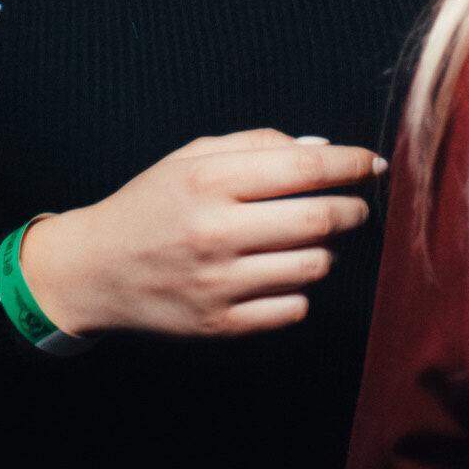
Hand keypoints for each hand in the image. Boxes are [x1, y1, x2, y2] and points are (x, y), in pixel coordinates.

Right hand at [21, 129, 383, 338]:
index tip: (372, 163)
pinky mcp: (220, 324)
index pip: (303, 168)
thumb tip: (324, 149)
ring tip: (310, 240)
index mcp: (207, 180)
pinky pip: (293, 308)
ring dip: (326, 250)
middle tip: (358, 206)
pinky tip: (279, 274)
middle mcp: (214, 231)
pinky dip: (299, 290)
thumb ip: (256, 145)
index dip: (351, 164)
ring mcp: (218, 283)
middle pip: (319, 220)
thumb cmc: (150, 204)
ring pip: (313, 266)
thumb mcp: (189, 158)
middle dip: (353, 210)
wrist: (95, 269)